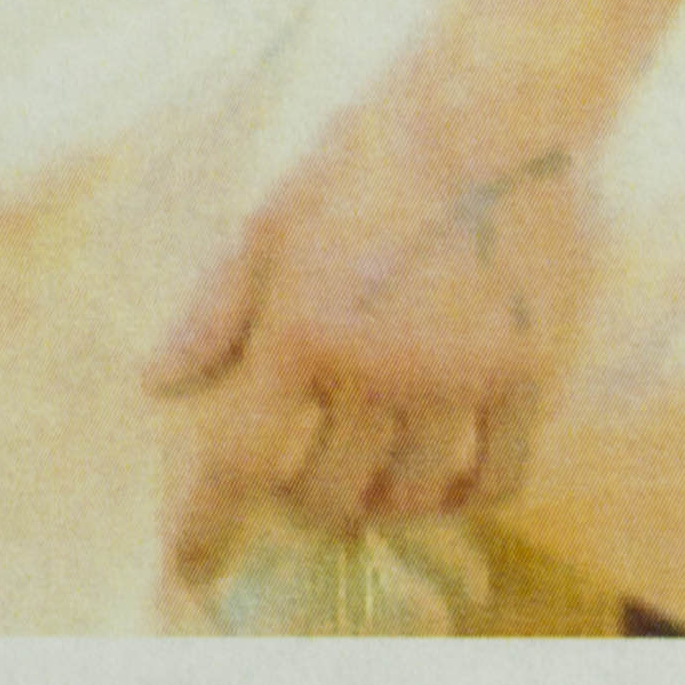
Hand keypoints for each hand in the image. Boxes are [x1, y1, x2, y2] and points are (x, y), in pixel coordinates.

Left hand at [146, 79, 589, 565]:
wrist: (484, 118)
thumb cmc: (362, 161)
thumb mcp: (268, 224)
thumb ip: (214, 312)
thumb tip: (156, 384)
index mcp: (298, 329)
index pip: (239, 460)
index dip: (207, 525)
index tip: (190, 566)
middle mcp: (375, 367)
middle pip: (328, 495)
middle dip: (306, 504)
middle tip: (304, 482)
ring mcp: (458, 378)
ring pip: (412, 498)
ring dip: (382, 503)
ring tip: (372, 478)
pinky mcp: (528, 377)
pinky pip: (499, 479)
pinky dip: (467, 496)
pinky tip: (446, 478)